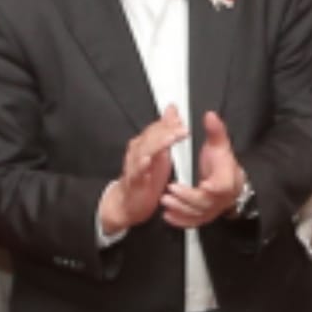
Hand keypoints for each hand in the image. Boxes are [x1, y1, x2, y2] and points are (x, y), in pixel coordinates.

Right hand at [103, 110, 182, 236]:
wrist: (129, 201)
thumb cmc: (147, 176)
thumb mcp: (161, 151)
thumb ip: (166, 130)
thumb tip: (172, 110)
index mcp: (146, 143)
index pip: (157, 128)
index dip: (170, 123)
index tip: (182, 120)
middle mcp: (139, 151)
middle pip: (152, 136)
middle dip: (167, 131)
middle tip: (182, 129)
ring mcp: (135, 165)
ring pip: (144, 150)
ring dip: (157, 143)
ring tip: (170, 138)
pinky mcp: (134, 181)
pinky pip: (137, 172)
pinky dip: (141, 165)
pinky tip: (148, 161)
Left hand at [157, 113, 247, 228]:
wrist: (231, 183)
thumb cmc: (223, 165)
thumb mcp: (220, 145)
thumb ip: (215, 130)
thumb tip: (210, 115)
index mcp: (225, 181)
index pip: (219, 187)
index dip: (210, 188)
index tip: (201, 185)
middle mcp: (219, 199)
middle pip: (203, 203)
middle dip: (185, 198)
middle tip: (169, 190)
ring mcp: (211, 210)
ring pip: (196, 215)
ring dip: (179, 209)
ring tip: (164, 200)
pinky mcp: (203, 216)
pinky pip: (192, 223)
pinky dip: (179, 221)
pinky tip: (167, 215)